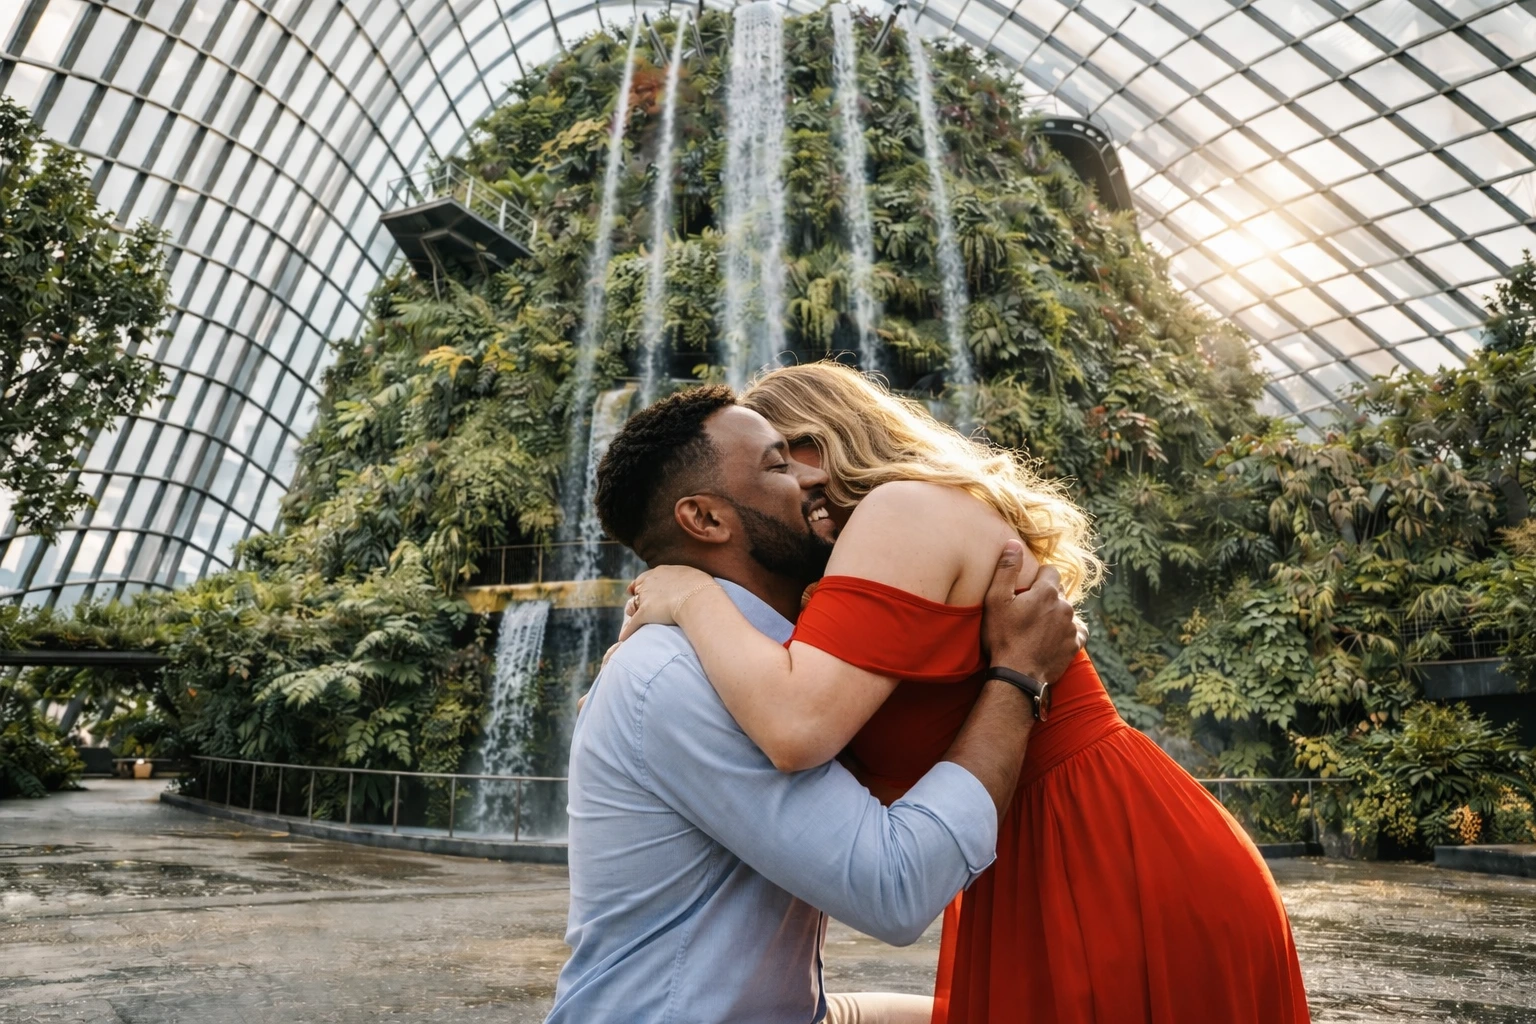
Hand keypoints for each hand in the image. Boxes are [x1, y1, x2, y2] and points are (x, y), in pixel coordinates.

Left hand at [617, 564, 716, 640]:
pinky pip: (633, 623)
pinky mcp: (645, 613)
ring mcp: (646, 598)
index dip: (641, 584)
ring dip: (632, 612)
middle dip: (636, 597)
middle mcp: (650, 582)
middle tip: (635, 604)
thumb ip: (687, 579)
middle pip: (637, 590)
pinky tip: (622, 638)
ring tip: (631, 619)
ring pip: (633, 605)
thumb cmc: (701, 587)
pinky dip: (627, 631)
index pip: (645, 577)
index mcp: (661, 572)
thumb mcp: (694, 576)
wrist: (697, 597)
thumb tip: (693, 584)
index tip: (637, 589)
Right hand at [982, 541, 1081, 683]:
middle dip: (1045, 597)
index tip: (1025, 590)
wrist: (1017, 676)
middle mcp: (1064, 606)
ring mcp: (1072, 626)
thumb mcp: (996, 600)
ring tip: (1037, 628)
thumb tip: (1014, 543)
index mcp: (1046, 592)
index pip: (1050, 571)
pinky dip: (1068, 632)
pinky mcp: (1075, 645)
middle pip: (1058, 592)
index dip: (1037, 578)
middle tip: (1026, 612)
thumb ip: (1006, 569)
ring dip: (1055, 615)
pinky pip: (1077, 631)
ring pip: (1066, 611)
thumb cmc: (1003, 637)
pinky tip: (1054, 638)